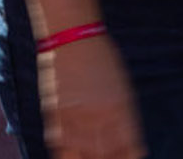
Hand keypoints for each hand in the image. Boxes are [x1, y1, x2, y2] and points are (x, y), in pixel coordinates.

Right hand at [39, 32, 146, 158]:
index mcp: (122, 114)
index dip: (128, 158)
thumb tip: (129, 146)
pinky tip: (68, 152)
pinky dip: (64, 151)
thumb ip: (126, 121)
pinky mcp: (53, 110)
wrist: (71, 36)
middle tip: (105, 157)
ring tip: (88, 157)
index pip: (129, 152)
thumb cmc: (101, 59)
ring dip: (87, 158)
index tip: (128, 158)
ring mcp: (75, 115)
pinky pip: (58, 141)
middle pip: (105, 156)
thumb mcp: (123, 91)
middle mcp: (99, 118)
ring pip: (82, 155)